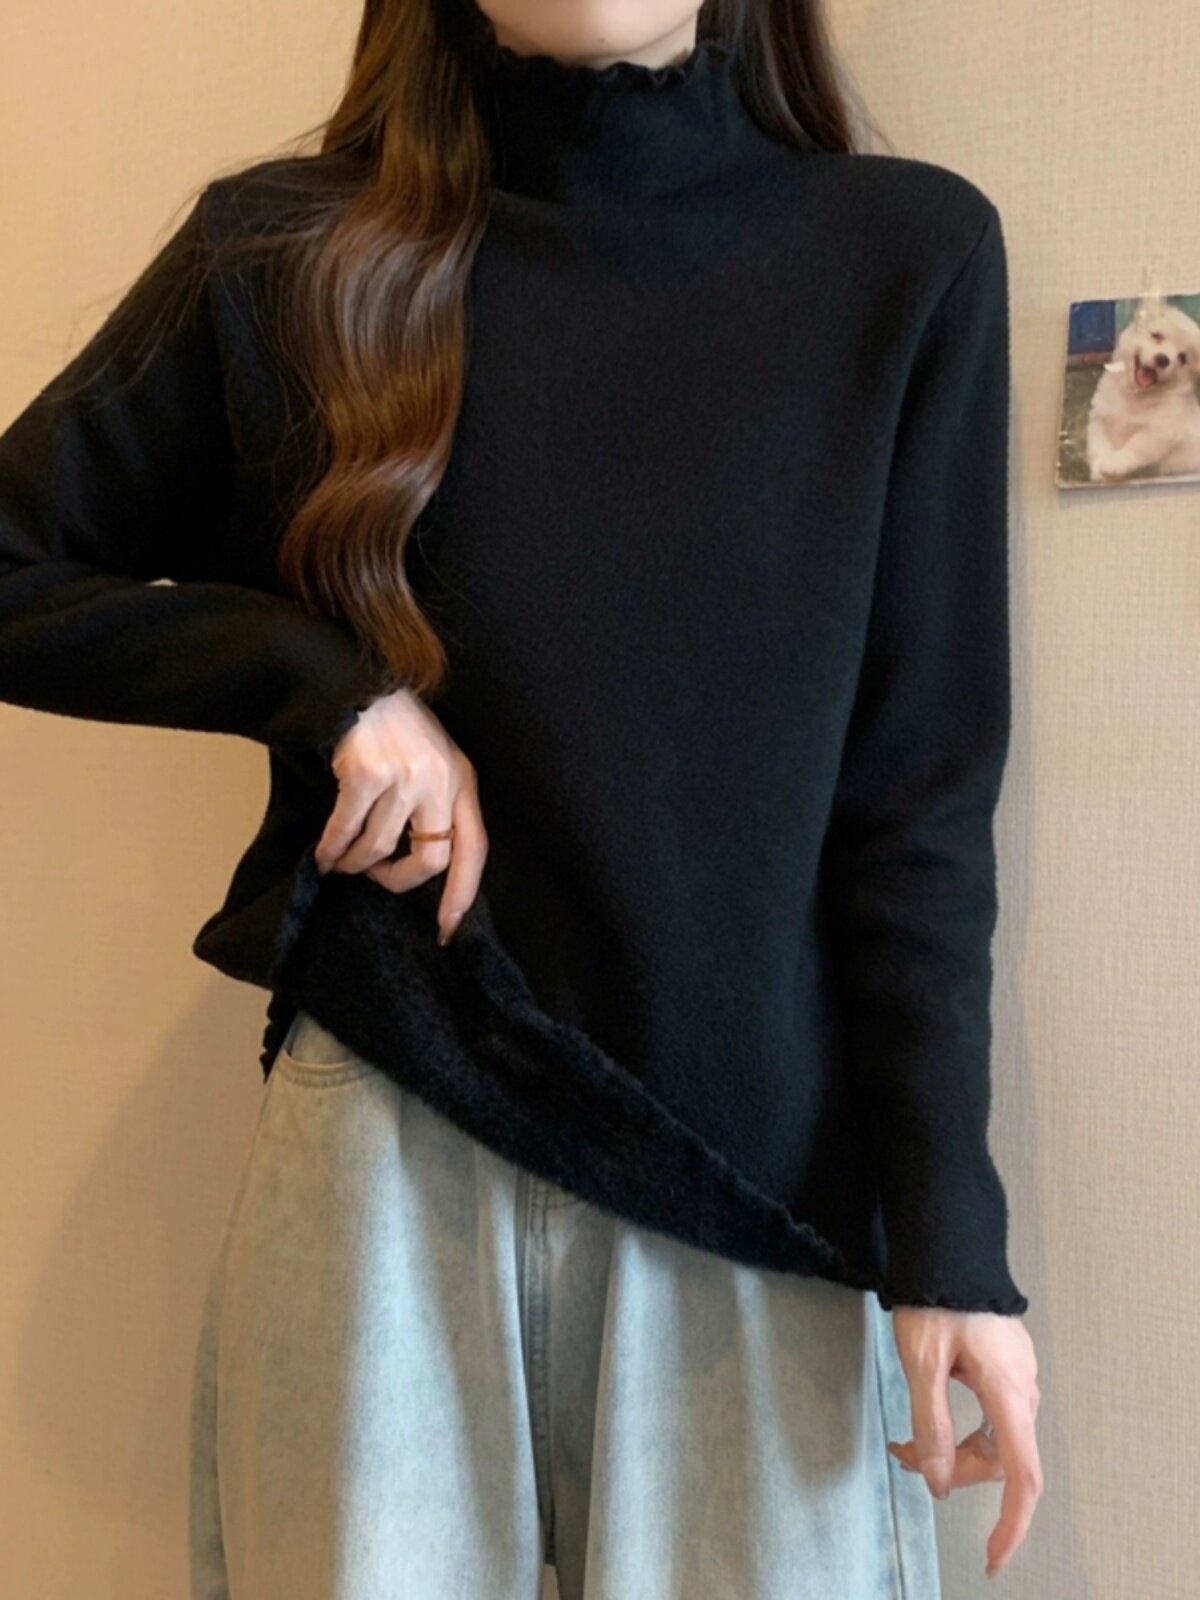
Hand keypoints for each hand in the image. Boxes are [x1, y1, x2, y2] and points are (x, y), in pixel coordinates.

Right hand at [313, 687, 487, 946]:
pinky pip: (347, 830)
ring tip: (341, 863)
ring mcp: (405, 778)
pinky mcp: (367, 775)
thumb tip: (422, 863)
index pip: (473, 849)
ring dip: (356, 864)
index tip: (447, 927)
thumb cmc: (397, 729)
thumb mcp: (435, 762)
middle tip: (375, 878)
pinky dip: (333, 848)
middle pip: (431, 861)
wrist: (361, 686)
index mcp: (463, 782)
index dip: (462, 894)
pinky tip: (324, 853)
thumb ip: (437, 805)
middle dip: (398, 880)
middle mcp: (441, 782)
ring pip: (381, 848)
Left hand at [885, 1306, 1041, 1580]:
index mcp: (1008, 1392)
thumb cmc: (936, 1299)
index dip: (1011, 1523)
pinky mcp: (1007, 1366)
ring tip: (904, 1440)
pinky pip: (992, 1414)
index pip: (1022, 1475)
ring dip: (953, 1449)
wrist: (950, 1247)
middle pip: (1001, 1459)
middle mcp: (1023, 1389)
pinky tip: (929, 1416)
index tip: (993, 1557)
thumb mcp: (921, 1362)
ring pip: (994, 1439)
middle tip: (903, 1457)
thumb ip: (931, 1424)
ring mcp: (1019, 1377)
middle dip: (955, 1471)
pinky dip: (959, 1427)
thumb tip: (938, 1480)